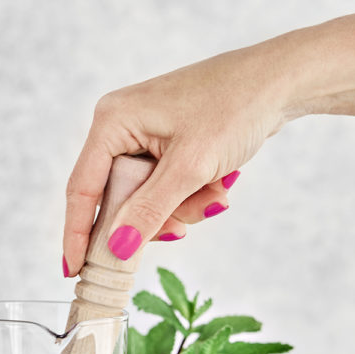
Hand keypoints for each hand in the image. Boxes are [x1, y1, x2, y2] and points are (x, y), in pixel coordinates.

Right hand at [63, 43, 287, 274]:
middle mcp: (120, 126)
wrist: (279, 82)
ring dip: (182, 206)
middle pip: (119, 198)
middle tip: (185, 226)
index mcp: (112, 122)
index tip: (75, 271)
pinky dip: (191, 194)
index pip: (83, 189)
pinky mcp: (166, 143)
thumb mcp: (190, 167)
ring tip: (215, 192)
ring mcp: (143, 135)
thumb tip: (116, 249)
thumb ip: (149, 211)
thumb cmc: (234, 107)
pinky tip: (218, 183)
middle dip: (157, 216)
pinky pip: (165, 186)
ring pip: (146, 198)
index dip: (77, 234)